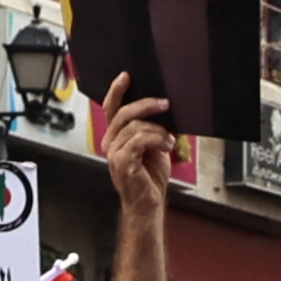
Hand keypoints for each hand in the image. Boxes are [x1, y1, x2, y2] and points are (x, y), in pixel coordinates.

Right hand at [98, 81, 177, 216]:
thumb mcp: (155, 146)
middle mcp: (110, 142)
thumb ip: (152, 128)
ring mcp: (114, 153)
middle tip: (165, 103)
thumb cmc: (151, 178)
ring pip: (134, 126)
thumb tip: (164, 108)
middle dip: (146, 105)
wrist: (149, 205)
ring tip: (169, 140)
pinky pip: (139, 140)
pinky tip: (166, 146)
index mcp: (116, 136)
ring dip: (157, 130)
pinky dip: (156, 139)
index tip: (126, 76)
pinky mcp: (122, 162)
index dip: (117, 90)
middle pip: (123, 113)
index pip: (112, 108)